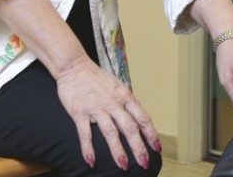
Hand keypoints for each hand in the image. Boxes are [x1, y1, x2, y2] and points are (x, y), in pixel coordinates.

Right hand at [55, 55, 159, 170]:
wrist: (75, 66)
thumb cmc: (97, 78)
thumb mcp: (118, 87)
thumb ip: (127, 103)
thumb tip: (137, 118)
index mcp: (126, 97)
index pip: (143, 118)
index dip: (151, 134)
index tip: (157, 148)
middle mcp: (114, 103)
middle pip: (130, 128)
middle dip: (138, 147)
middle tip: (144, 163)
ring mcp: (97, 108)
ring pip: (111, 132)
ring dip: (118, 150)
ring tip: (123, 165)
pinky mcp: (80, 113)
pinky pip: (85, 134)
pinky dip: (88, 149)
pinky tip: (91, 161)